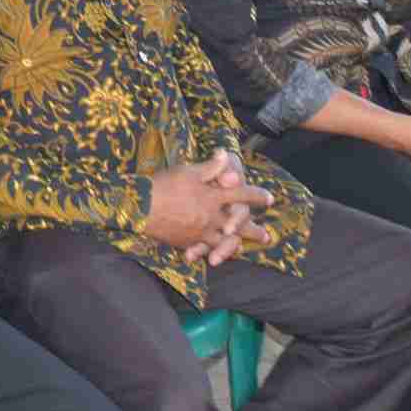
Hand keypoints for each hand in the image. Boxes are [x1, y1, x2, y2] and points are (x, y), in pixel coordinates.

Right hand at [144, 154, 272, 257]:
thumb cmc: (164, 185)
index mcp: (212, 197)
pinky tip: (216, 256)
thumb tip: (226, 154)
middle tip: (267, 237)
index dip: (256, 196)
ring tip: (244, 250)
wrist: (141, 208)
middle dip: (253, 230)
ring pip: (223, 241)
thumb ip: (210, 167)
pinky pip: (204, 249)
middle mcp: (210, 217)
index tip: (270, 198)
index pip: (240, 195)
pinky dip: (212, 252)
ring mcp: (199, 232)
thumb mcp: (188, 171)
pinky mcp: (187, 242)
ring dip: (236, 245)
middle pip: (237, 224)